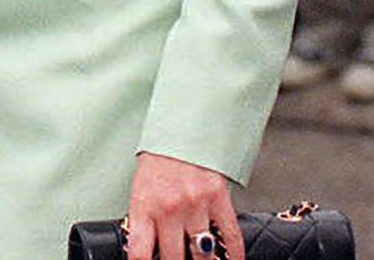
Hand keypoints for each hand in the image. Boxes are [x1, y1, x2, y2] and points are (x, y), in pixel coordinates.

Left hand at [125, 153, 244, 259]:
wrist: (181, 128)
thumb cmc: (158, 160)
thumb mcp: (141, 190)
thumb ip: (145, 222)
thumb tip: (148, 252)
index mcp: (144, 206)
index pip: (140, 254)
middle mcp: (169, 208)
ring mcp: (195, 204)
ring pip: (203, 256)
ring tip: (200, 259)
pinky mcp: (218, 198)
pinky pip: (230, 239)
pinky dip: (234, 257)